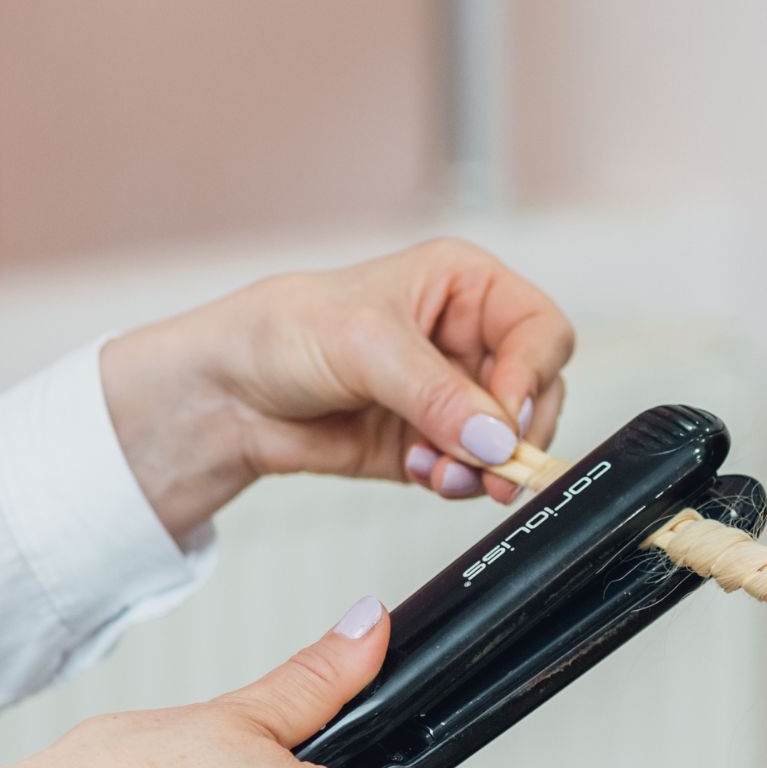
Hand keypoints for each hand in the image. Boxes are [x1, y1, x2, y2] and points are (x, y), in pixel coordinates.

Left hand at [102, 238, 575, 535]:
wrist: (227, 395)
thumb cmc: (281, 332)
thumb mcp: (364, 345)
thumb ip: (436, 393)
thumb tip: (495, 439)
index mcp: (466, 286)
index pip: (540, 330)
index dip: (534, 374)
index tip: (507, 418)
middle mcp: (469, 338)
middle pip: (538, 390)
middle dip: (514, 432)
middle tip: (489, 464)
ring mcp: (456, 395)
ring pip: (514, 439)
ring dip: (487, 464)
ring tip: (440, 471)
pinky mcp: (438, 444)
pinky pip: (477, 471)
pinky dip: (460, 481)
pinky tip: (422, 471)